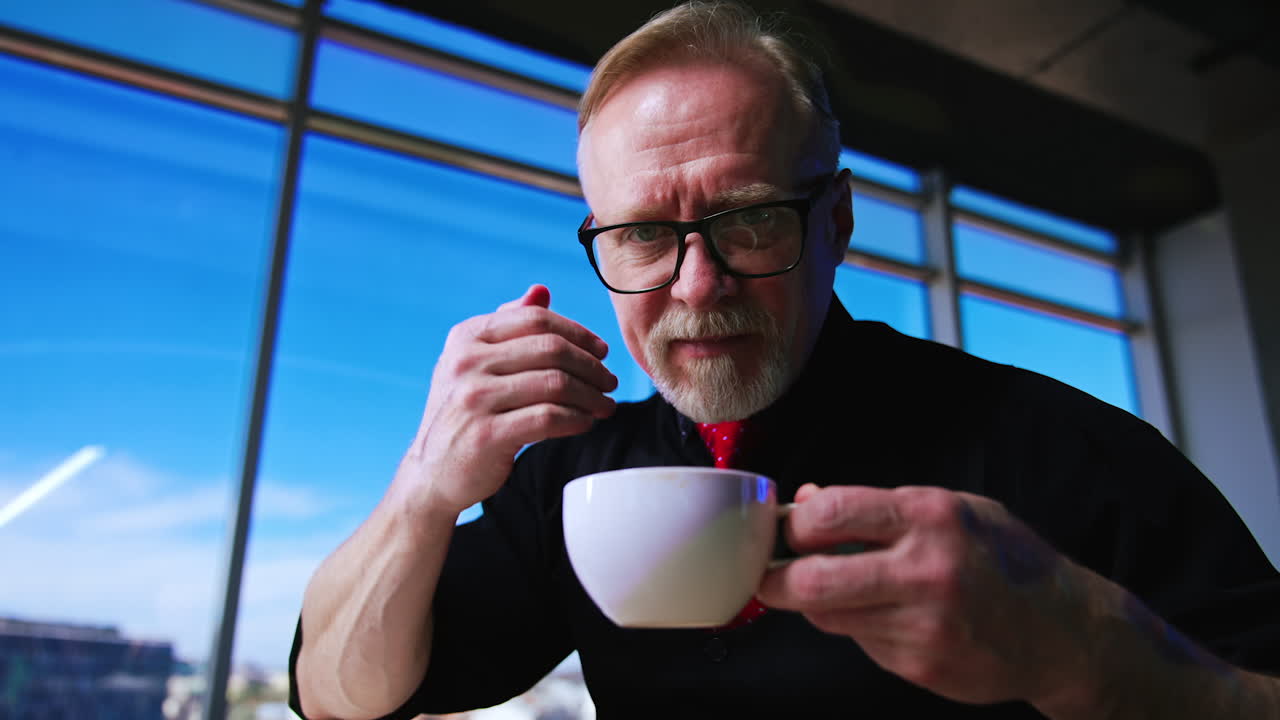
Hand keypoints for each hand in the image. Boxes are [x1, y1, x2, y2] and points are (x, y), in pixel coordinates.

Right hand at [393, 284, 617, 516]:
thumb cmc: (463, 414)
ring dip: (591, 396)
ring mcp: (474, 399)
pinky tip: (584, 423)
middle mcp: (467, 363)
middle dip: (592, 366)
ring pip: (556, 383)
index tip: (601, 351)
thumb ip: (507, 326)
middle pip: (552, 349)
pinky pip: (549, 418)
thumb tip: (541, 291)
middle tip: (609, 382)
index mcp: (467, 337)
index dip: (578, 333)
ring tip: (604, 406)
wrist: (431, 472)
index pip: (536, 319)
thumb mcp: (474, 364)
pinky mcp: (486, 436)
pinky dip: (576, 420)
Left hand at [757, 484, 1093, 707]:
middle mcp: (924, 572)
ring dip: (813, 602)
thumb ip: (880, 506)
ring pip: (827, 617)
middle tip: (766, 571)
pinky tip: (887, 615)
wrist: (1068, 633)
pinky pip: (860, 642)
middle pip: (811, 580)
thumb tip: (807, 500)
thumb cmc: (1005, 560)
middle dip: (773, 577)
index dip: (792, 523)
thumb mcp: (955, 510)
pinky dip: (857, 627)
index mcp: (930, 518)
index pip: (830, 513)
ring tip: (832, 586)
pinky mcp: (920, 667)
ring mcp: (922, 626)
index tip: (786, 526)